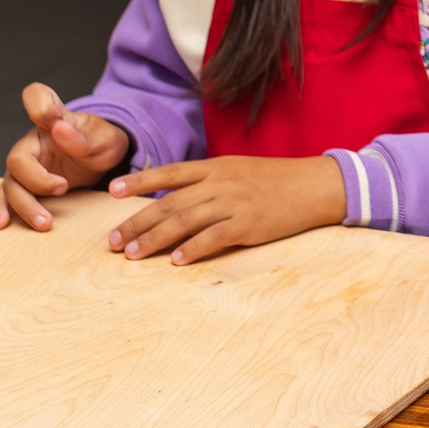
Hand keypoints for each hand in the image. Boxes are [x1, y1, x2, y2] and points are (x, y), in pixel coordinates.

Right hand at [0, 82, 132, 231]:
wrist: (102, 161)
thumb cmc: (101, 143)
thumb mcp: (104, 138)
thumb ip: (82, 136)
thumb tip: (59, 127)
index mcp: (54, 120)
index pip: (38, 97)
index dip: (38, 104)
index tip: (49, 117)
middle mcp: (33, 142)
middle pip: (18, 159)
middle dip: (37, 179)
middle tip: (63, 187)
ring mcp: (26, 165)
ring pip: (12, 184)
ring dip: (25, 205)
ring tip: (45, 222)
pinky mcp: (25, 185)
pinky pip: (6, 197)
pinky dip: (2, 209)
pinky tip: (2, 224)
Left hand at [104, 154, 345, 264]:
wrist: (316, 185)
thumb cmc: (277, 180)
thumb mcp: (240, 170)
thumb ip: (209, 181)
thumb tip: (175, 197)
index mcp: (216, 166)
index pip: (169, 173)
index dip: (138, 182)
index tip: (112, 191)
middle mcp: (221, 182)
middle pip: (168, 203)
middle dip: (136, 222)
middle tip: (112, 241)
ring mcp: (235, 203)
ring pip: (184, 221)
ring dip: (155, 239)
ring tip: (133, 254)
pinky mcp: (250, 223)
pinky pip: (214, 238)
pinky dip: (193, 249)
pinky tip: (177, 260)